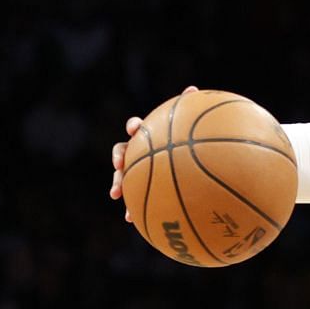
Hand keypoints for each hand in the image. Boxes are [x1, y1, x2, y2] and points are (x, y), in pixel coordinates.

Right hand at [110, 86, 196, 220]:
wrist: (190, 173)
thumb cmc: (188, 148)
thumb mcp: (190, 132)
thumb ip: (189, 112)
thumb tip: (193, 88)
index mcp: (150, 137)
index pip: (136, 127)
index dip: (134, 127)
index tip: (136, 130)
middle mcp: (139, 153)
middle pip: (121, 151)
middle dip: (118, 157)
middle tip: (120, 163)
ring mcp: (137, 172)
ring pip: (121, 176)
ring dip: (117, 183)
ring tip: (116, 194)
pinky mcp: (139, 190)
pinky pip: (133, 200)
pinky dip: (131, 209)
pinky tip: (130, 220)